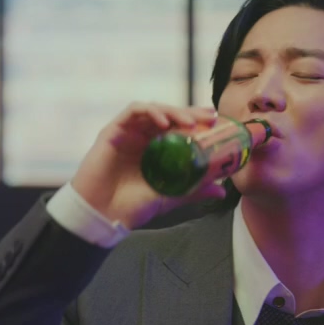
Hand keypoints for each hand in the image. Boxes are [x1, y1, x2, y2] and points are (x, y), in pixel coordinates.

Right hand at [70, 102, 225, 229]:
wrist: (101, 214)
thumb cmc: (131, 207)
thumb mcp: (169, 196)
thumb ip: (193, 189)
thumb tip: (222, 190)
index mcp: (155, 151)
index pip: (178, 128)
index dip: (197, 122)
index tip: (217, 123)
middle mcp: (142, 139)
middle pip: (169, 116)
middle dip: (190, 113)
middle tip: (209, 118)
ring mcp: (128, 133)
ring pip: (153, 110)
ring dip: (173, 111)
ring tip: (190, 122)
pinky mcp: (112, 131)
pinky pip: (132, 111)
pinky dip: (150, 111)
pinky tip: (164, 122)